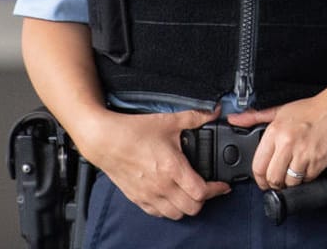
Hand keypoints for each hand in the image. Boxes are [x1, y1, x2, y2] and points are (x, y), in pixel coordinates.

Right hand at [76, 106, 228, 219]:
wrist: (104, 140)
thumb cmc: (133, 132)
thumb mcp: (169, 120)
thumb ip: (195, 117)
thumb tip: (213, 111)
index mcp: (172, 168)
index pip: (201, 192)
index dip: (216, 190)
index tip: (223, 186)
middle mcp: (161, 185)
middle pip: (191, 208)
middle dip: (204, 200)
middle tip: (208, 189)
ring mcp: (147, 194)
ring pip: (175, 214)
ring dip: (186, 207)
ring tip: (190, 194)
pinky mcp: (136, 197)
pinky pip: (157, 213)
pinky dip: (168, 210)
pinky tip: (171, 198)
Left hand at [229, 82, 326, 189]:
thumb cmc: (314, 108)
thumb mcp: (282, 110)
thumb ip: (255, 117)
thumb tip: (234, 120)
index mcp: (275, 131)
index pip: (258, 166)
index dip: (259, 178)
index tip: (263, 180)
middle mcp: (288, 143)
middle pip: (273, 178)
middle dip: (274, 184)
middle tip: (279, 180)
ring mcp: (305, 153)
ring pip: (290, 182)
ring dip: (291, 182)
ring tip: (294, 173)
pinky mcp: (320, 160)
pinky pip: (308, 178)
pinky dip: (307, 177)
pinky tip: (308, 167)